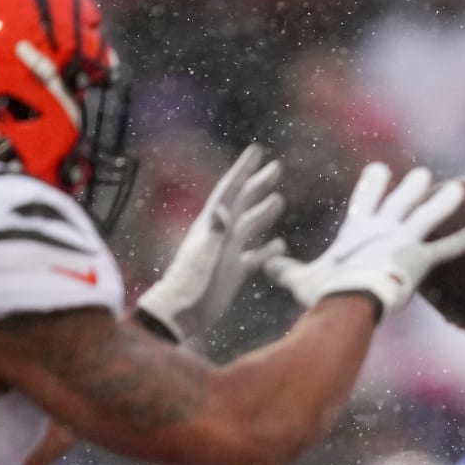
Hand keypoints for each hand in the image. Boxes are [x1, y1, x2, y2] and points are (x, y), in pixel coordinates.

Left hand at [135, 144, 285, 342]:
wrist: (183, 313)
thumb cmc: (191, 285)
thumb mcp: (204, 255)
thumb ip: (214, 232)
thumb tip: (223, 208)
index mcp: (212, 225)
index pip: (230, 190)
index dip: (243, 170)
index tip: (257, 151)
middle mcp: (221, 234)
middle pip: (243, 202)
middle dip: (258, 184)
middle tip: (276, 167)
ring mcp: (228, 252)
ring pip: (250, 226)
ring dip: (264, 212)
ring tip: (279, 199)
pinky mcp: (234, 271)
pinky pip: (255, 256)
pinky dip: (268, 250)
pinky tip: (281, 245)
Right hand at [265, 163, 464, 318]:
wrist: (349, 300)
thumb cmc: (325, 293)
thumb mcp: (299, 280)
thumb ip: (284, 270)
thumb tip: (265, 264)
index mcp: (356, 231)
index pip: (364, 201)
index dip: (372, 185)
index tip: (378, 169)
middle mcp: (383, 228)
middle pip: (400, 201)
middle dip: (411, 187)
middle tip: (421, 174)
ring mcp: (404, 240)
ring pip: (428, 215)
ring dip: (443, 202)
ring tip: (458, 190)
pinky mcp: (420, 258)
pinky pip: (446, 248)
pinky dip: (463, 240)